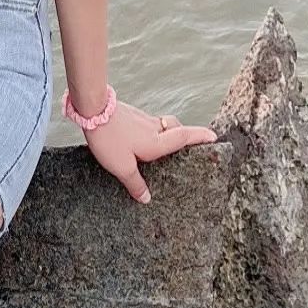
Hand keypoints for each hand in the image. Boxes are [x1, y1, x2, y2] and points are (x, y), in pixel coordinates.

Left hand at [78, 100, 218, 204]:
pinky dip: (153, 130)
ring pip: (163, 125)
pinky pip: (149, 124)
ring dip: (169, 132)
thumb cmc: (109, 139)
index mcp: (156, 142)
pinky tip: (141, 140)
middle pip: (177, 128)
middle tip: (193, 143)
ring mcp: (143, 120)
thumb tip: (146, 198)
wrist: (93, 109)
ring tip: (166, 145)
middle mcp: (154, 129)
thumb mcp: (122, 167)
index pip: (185, 137)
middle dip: (187, 134)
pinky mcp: (132, 116)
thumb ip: (135, 183)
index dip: (201, 137)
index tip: (215, 137)